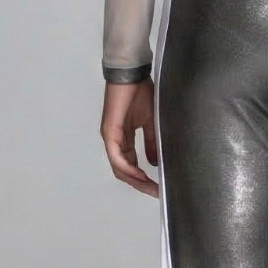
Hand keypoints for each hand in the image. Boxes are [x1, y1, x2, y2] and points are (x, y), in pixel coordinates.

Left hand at [101, 77, 158, 197]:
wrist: (132, 74)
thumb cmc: (140, 93)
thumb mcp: (150, 122)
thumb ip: (151, 143)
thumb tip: (154, 163)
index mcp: (123, 138)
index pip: (130, 164)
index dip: (142, 178)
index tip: (158, 187)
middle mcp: (114, 141)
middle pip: (124, 171)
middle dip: (140, 184)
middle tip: (156, 192)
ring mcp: (110, 137)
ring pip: (119, 167)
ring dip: (134, 180)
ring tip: (150, 187)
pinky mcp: (110, 132)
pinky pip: (117, 156)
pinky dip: (128, 168)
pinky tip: (140, 175)